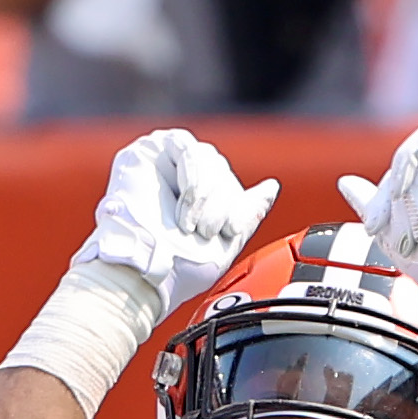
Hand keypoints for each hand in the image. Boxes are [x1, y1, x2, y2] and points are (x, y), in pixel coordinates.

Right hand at [77, 128, 280, 313]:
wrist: (145, 274)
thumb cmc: (180, 269)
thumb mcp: (227, 241)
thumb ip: (249, 212)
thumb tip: (272, 187)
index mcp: (203, 203)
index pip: (233, 189)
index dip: (239, 208)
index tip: (231, 230)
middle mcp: (185, 181)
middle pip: (222, 171)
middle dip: (222, 204)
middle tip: (207, 233)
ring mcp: (165, 164)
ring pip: (208, 158)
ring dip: (205, 195)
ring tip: (190, 225)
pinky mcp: (147, 152)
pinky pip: (185, 144)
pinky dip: (192, 175)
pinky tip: (184, 202)